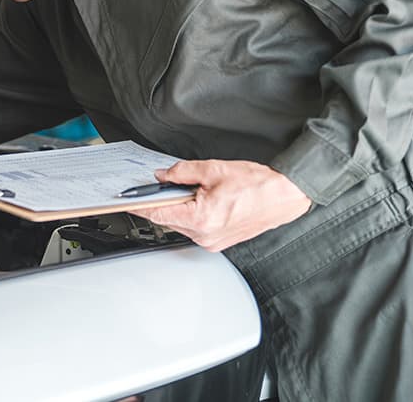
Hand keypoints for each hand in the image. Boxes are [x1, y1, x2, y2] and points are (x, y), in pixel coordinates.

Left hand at [138, 159, 310, 251]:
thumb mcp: (213, 169)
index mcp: (201, 219)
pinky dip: (192, 214)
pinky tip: (201, 200)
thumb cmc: (257, 184)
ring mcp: (213, 242)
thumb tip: (163, 176)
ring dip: (179, 207)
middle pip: (168, 219)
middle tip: (165, 183)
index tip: (128, 199)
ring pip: (180, 224)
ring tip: (193, 190)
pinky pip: (195, 228)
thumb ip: (182, 172)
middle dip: (164, 201)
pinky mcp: (220, 242)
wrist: (285, 195)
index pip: (158, 213)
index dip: (141, 204)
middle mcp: (205, 236)